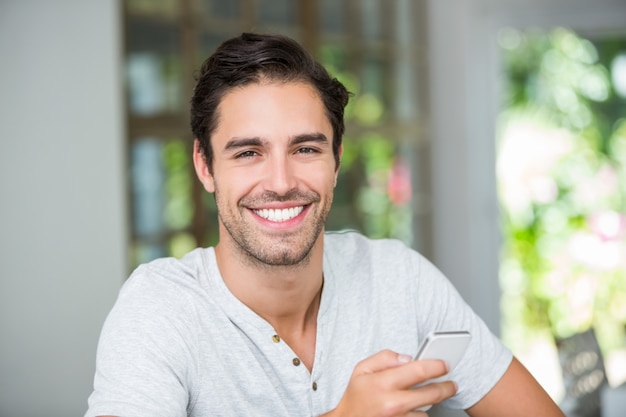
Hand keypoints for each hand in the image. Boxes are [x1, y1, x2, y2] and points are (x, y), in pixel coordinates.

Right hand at [322, 350, 456, 416]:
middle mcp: (393, 403)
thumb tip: (408, 358)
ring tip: (419, 396)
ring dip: (427, 402)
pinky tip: (410, 408)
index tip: (445, 364)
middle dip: (446, 386)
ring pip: (427, 409)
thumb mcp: (362, 369)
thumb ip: (385, 357)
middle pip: (432, 393)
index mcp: (383, 383)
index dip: (436, 366)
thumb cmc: (356, 396)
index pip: (419, 370)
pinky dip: (418, 413)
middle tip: (451, 383)